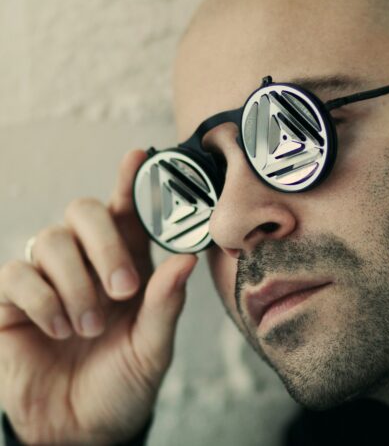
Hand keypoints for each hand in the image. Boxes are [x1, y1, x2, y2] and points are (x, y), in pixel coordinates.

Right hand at [0, 150, 196, 444]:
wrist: (81, 429)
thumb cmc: (123, 383)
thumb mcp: (153, 347)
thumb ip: (166, 303)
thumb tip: (187, 258)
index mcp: (127, 266)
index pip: (127, 213)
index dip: (132, 181)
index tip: (141, 154)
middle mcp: (86, 262)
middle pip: (84, 211)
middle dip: (105, 245)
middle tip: (122, 290)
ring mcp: (47, 277)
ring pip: (49, 239)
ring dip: (74, 283)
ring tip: (88, 327)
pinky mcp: (10, 299)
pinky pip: (16, 274)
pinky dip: (42, 298)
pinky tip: (59, 328)